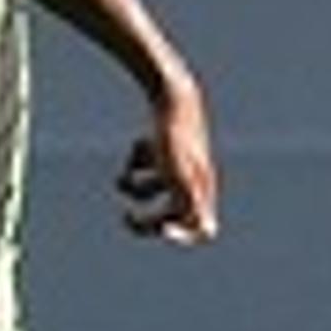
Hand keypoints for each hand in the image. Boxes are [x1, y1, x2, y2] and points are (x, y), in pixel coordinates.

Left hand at [116, 110, 220, 245]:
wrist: (172, 94)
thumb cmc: (175, 138)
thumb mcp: (178, 174)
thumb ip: (189, 204)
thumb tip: (207, 233)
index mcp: (200, 190)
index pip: (202, 229)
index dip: (183, 236)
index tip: (162, 231)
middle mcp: (190, 180)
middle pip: (169, 216)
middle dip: (146, 222)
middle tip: (126, 218)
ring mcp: (174, 164)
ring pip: (150, 190)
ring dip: (132, 186)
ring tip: (123, 177)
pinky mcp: (160, 149)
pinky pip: (142, 166)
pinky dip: (135, 159)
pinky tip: (140, 144)